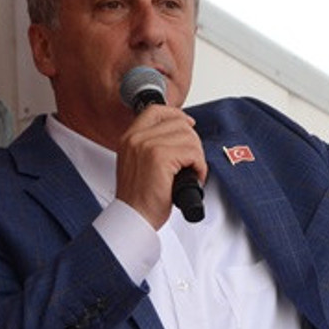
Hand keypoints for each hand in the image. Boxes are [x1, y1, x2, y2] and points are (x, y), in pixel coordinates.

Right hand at [115, 105, 206, 228]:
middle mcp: (136, 138)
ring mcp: (147, 146)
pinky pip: (192, 153)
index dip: (176, 115)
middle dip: (192, 143)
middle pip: (178, 123)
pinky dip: (199, 166)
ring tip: (191, 172)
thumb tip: (180, 133)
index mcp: (129, 137)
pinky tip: (193, 177)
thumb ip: (151, 145)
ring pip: (189, 137)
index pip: (156, 110)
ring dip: (197, 156)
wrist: (133, 218)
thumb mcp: (138, 163)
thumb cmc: (139, 198)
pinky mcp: (160, 157)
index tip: (188, 125)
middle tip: (190, 163)